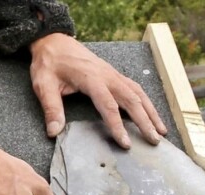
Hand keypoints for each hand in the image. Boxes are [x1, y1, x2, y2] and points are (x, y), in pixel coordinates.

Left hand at [29, 33, 167, 148]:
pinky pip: (135, 88)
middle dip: (145, 121)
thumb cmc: (49, 63)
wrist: (54, 41)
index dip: (117, 126)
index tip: (125, 143)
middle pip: (132, 100)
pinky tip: (151, 114)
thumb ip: (51, 108)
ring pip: (138, 93)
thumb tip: (54, 131)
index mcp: (91, 79)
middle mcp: (107, 76)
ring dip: (151, 112)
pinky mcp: (114, 75)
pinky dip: (146, 102)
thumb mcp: (43, 85)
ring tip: (161, 131)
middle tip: (154, 141)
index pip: (108, 105)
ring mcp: (113, 74)